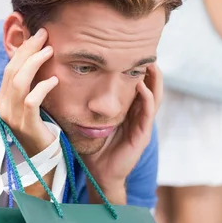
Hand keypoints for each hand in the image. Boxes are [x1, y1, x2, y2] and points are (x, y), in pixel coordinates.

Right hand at [0, 28, 57, 156]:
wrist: (41, 160)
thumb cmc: (41, 129)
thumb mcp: (31, 105)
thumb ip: (30, 86)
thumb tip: (38, 59)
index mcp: (3, 100)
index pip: (10, 68)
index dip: (23, 49)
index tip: (38, 34)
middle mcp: (3, 107)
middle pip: (12, 70)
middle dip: (28, 49)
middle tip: (44, 35)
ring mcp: (12, 117)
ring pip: (19, 82)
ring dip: (35, 63)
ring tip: (49, 51)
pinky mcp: (26, 126)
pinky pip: (32, 101)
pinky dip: (42, 87)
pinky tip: (54, 80)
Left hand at [82, 64, 162, 203]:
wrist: (99, 172)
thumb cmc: (93, 147)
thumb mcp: (90, 120)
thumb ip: (86, 104)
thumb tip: (67, 81)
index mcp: (128, 110)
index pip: (137, 84)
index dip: (137, 69)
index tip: (132, 50)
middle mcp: (138, 115)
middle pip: (151, 86)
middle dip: (151, 70)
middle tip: (147, 51)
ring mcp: (142, 124)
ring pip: (154, 97)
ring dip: (154, 80)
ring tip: (151, 64)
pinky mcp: (142, 134)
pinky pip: (148, 113)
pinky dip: (147, 98)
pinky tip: (142, 87)